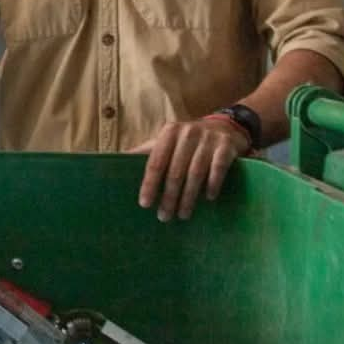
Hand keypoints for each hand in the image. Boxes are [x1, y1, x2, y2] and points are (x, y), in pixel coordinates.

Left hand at [130, 118, 248, 220]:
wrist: (225, 127)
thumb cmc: (189, 140)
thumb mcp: (168, 140)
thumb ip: (147, 151)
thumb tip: (116, 161)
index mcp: (169, 132)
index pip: (156, 162)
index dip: (149, 184)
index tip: (145, 204)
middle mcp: (188, 133)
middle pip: (175, 171)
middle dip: (169, 197)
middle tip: (164, 216)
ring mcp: (208, 138)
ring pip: (195, 173)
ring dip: (189, 197)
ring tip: (183, 215)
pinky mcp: (226, 146)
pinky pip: (218, 168)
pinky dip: (213, 184)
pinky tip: (209, 198)